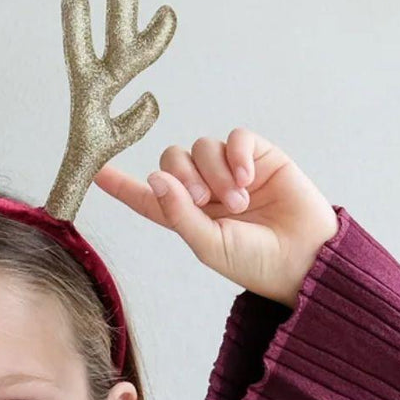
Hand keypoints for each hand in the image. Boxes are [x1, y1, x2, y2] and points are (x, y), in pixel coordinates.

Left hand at [92, 127, 337, 308]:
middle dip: (182, 176)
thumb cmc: (255, 261)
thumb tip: (154, 178)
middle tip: (205, 201)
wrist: (306, 259)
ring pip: (202, 146)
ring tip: (239, 201)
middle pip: (172, 159)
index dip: (120, 183)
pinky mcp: (260, 156)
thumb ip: (178, 213)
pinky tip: (249, 178)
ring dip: (214, 172)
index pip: (146, 195)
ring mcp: (231, 171)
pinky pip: (236, 137)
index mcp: (185, 215)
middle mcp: (205, 190)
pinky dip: (237, 154)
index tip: (93, 171)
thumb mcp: (208, 244)